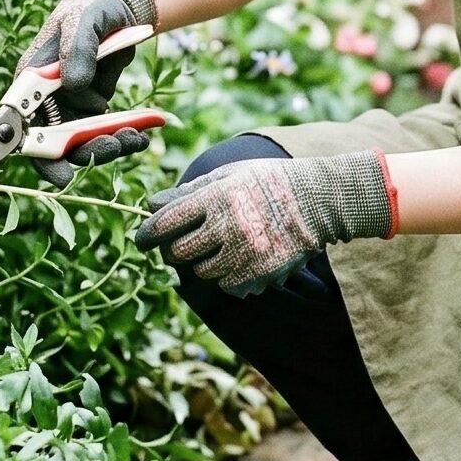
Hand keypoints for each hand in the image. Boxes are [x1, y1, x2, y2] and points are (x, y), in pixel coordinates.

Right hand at [18, 0, 156, 185]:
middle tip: (112, 145)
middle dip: (82, 152)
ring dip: (106, 146)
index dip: (35, 151)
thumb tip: (74, 84)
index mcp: (31, 78)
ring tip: (134, 137)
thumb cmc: (93, 6)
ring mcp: (69, 106)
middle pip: (53, 142)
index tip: (59, 173)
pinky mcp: (92, 108)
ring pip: (81, 143)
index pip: (23, 121)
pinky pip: (103, 132)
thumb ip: (77, 48)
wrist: (120, 6)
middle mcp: (46, 98)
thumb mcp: (83, 19)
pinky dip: (122, 137)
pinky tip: (142, 134)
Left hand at [136, 150, 394, 297]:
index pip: (167, 221)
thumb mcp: (230, 175)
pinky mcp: (260, 272)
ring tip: (222, 248)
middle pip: (179, 252)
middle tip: (184, 245)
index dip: (148, 233)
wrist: (318, 199)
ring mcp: (244, 251)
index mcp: (216, 196)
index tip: (142, 239)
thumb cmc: (268, 182)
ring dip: (205, 263)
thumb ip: (190, 191)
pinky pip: (227, 286)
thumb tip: (152, 205)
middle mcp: (227, 224)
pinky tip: (241, 260)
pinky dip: (229, 278)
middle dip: (176, 250)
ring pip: (201, 272)